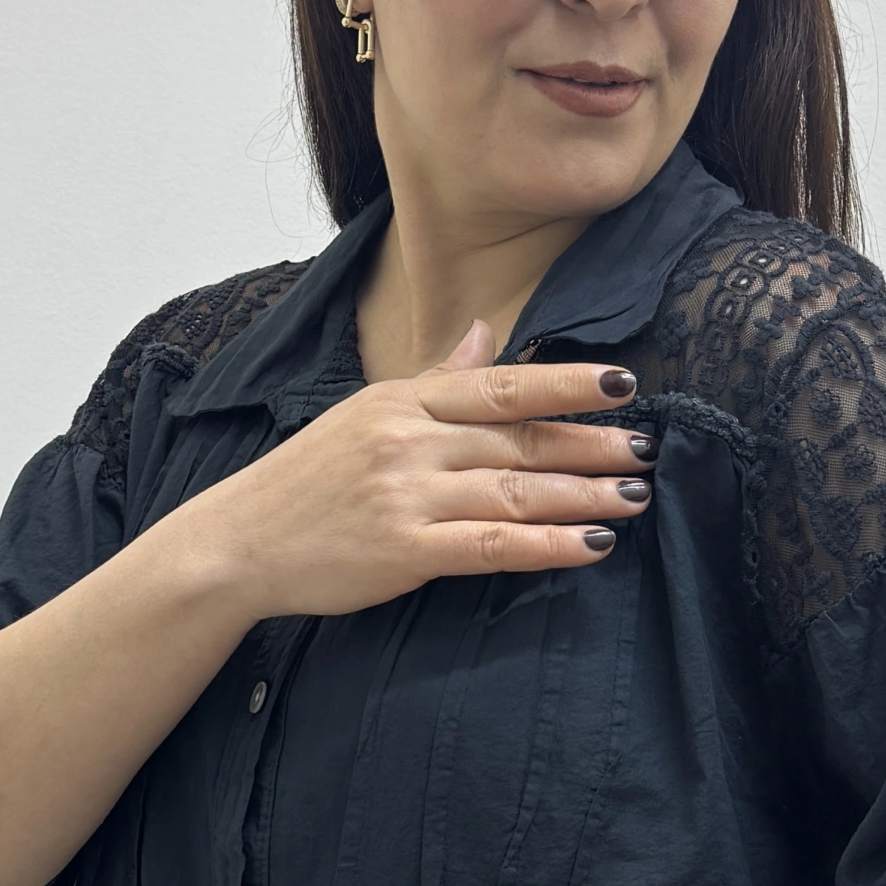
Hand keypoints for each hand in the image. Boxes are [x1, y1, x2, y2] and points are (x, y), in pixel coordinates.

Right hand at [197, 321, 656, 623]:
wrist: (237, 543)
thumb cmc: (306, 482)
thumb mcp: (366, 414)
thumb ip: (435, 380)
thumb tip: (483, 334)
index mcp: (403, 401)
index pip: (500, 385)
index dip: (566, 383)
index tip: (623, 384)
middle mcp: (409, 440)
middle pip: (520, 439)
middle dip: (591, 443)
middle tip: (648, 448)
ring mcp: (406, 495)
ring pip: (515, 490)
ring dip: (584, 494)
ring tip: (635, 495)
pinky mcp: (403, 551)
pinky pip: (492, 546)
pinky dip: (548, 545)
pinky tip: (593, 545)